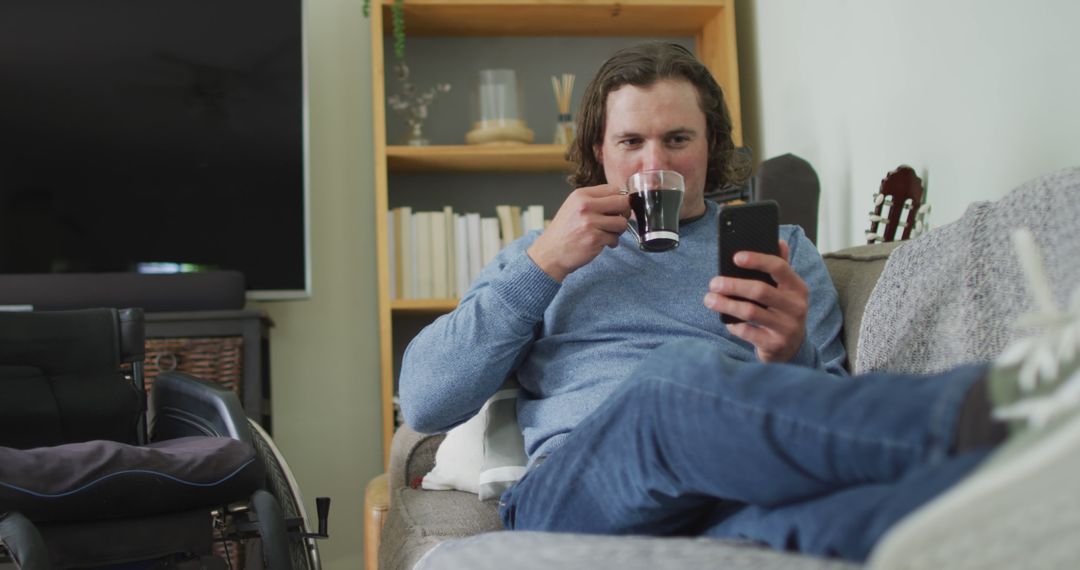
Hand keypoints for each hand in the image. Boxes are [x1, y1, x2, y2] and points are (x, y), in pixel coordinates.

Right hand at [527, 185, 630, 281]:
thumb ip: (595, 200)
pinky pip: (615, 238)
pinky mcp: (595, 239)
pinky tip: (601, 243)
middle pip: (622, 202)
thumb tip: (622, 200)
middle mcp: (586, 206)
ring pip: (622, 223)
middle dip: (624, 213)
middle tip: (617, 220)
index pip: (614, 189)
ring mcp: (590, 223)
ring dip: (618, 230)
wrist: (550, 252)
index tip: (616, 208)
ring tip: (607, 233)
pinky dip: (611, 242)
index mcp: (581, 195)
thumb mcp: (574, 206)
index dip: (619, 199)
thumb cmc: (564, 231)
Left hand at [703, 240, 808, 362]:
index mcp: (797, 288)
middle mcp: (795, 307)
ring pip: (750, 312)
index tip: (735, 257)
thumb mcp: (787, 291)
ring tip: (709, 299)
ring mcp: (786, 327)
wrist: (792, 349)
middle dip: (733, 285)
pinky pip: (747, 332)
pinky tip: (726, 321)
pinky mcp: (774, 344)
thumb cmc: (783, 312)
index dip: (757, 260)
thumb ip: (781, 267)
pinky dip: (733, 325)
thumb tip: (779, 241)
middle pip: (760, 291)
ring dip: (726, 304)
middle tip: (714, 283)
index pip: (779, 268)